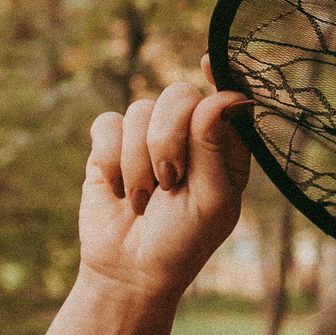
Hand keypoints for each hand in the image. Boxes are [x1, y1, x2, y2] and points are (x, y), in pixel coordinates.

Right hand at [79, 75, 253, 300]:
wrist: (128, 271)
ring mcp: (148, 136)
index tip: (207, 63)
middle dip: (168, 139)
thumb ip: (214, 147)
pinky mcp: (111, 143)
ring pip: (141, 110)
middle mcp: (189, 134)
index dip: (222, 74)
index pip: (227, 97)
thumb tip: (223, 94)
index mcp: (224, 148)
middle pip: (179, 95)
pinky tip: (118, 188)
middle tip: (169, 181)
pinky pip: (108, 123)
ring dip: (138, 162)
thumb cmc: (181, 242)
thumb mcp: (211, 200)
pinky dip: (111, 159)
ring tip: (144, 200)